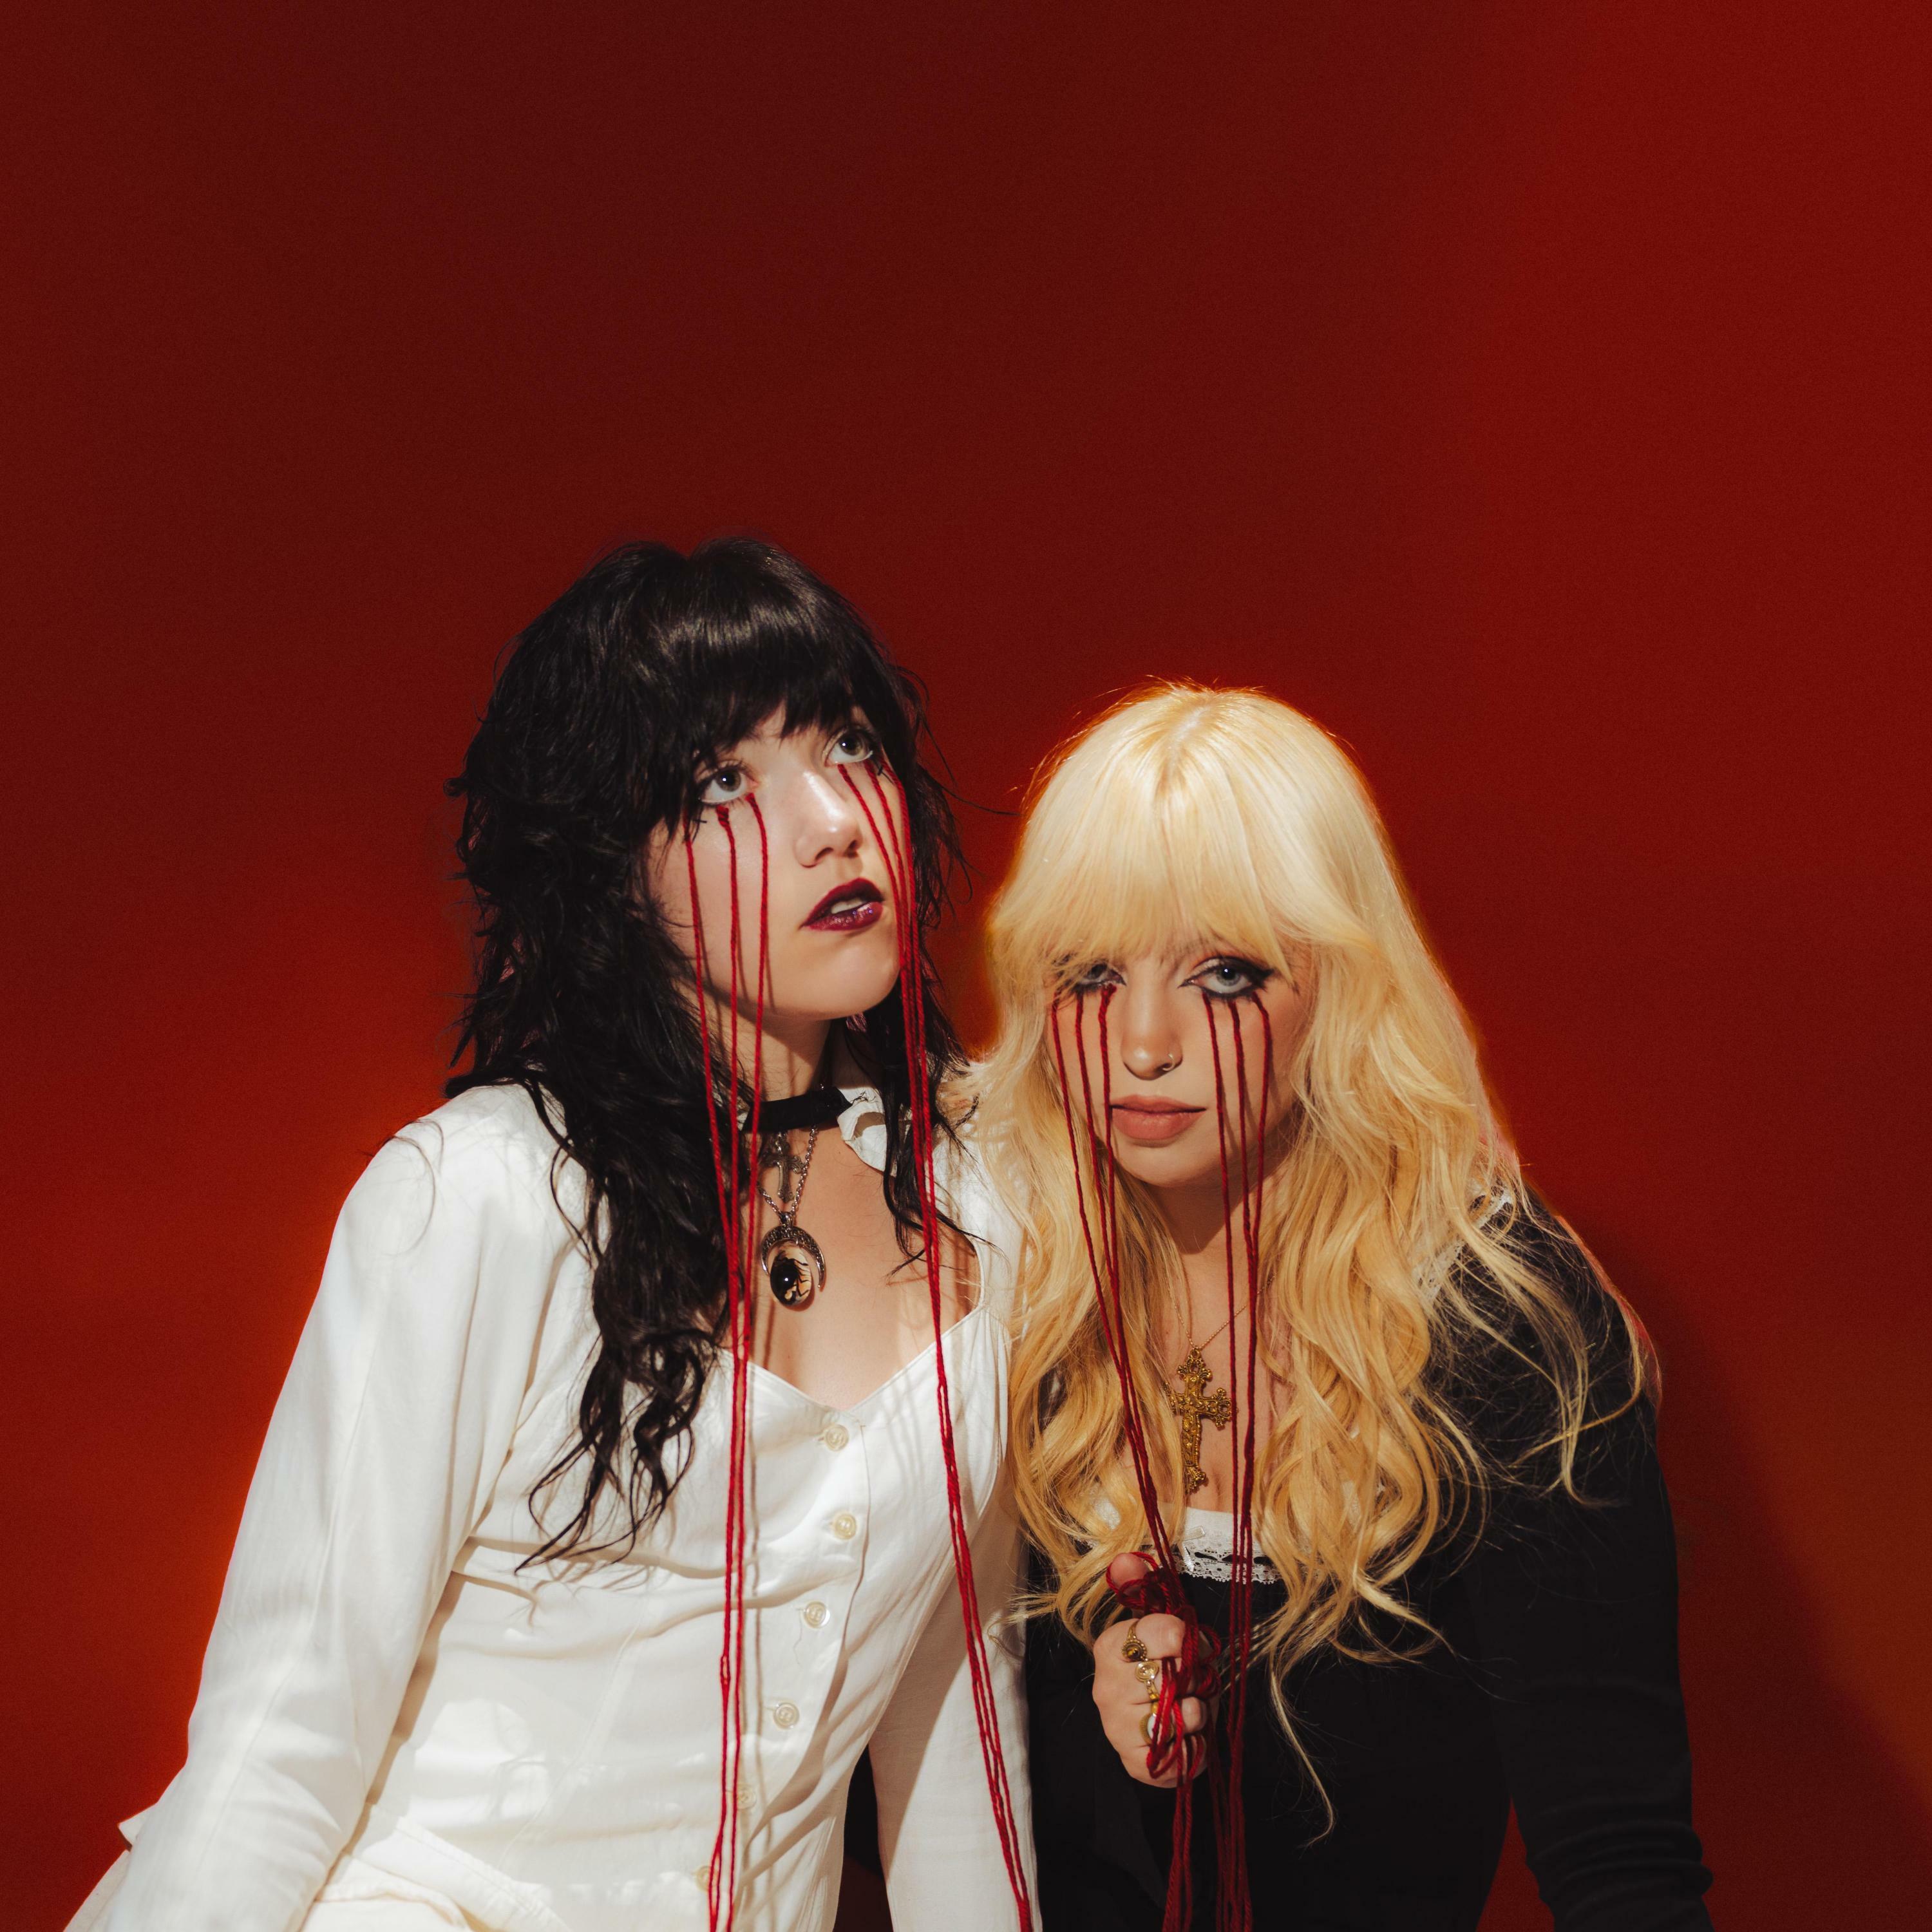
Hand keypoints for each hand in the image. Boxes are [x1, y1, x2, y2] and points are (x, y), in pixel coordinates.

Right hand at [1091, 1554, 1207, 1787]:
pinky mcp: (1133, 1762)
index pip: (1157, 1632)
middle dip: (1195, 1680)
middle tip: (1197, 1680)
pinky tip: (1192, 1739)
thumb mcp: (1154, 1622)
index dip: (1188, 1639)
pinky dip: (1191, 1752)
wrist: (1151, 1717)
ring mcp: (1116, 1728)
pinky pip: (1171, 1761)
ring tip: (1194, 1708)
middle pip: (1167, 1679)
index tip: (1197, 1644)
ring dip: (1196, 1714)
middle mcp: (1106, 1687)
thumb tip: (1126, 1559)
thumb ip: (1139, 1585)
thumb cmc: (1159, 1664)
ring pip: (1171, 1720)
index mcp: (1110, 1646)